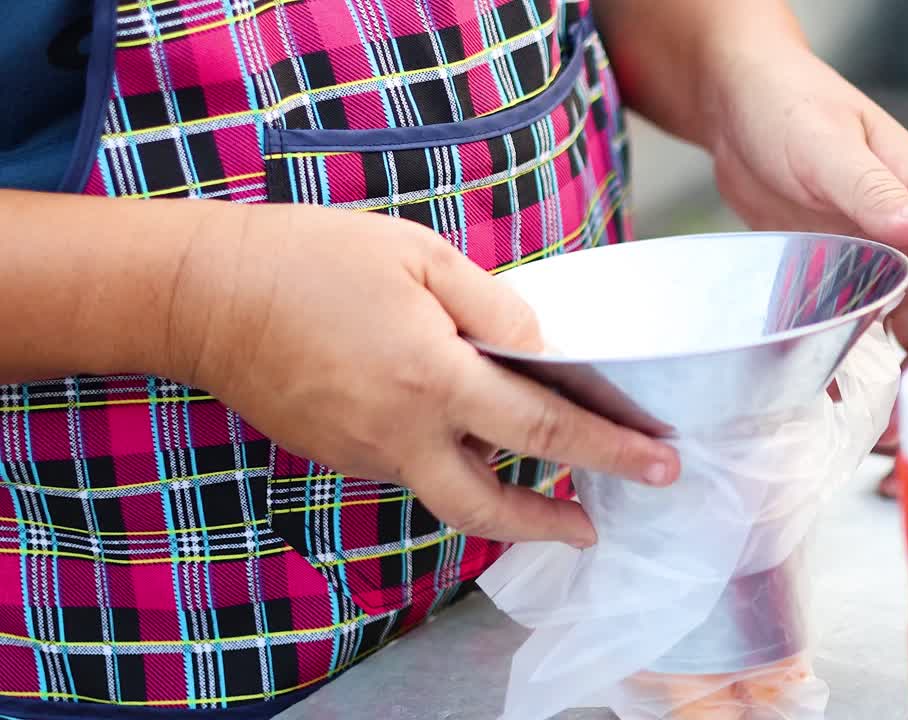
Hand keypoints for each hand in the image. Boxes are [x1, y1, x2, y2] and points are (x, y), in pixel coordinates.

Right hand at [167, 203, 679, 546]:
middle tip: (598, 525)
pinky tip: (468, 437)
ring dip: (505, 498)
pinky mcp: (340, 457)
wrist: (204, 297)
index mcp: (431, 376)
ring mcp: (365, 455)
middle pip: (491, 508)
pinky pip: (411, 472)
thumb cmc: (312, 259)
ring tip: (548, 485)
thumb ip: (492, 306)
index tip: (659, 462)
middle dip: (553, 524)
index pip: (542, 426)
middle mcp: (401, 433)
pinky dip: (452, 465)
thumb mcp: (418, 255)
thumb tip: (545, 348)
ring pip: (450, 495)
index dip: (609, 447)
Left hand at [705, 49, 907, 373]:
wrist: (734, 107)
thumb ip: (872, 187)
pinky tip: (849, 389)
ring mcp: (873, 253)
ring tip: (899, 408)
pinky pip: (859, 319)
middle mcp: (906, 228)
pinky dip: (859, 352)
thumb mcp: (827, 144)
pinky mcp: (838, 271)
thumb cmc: (787, 103)